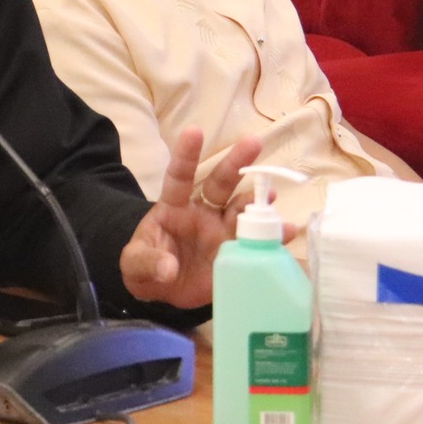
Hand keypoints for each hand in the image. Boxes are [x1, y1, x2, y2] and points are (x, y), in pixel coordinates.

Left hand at [120, 128, 289, 307]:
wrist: (165, 292)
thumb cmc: (146, 266)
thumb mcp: (135, 265)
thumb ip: (146, 263)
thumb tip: (168, 269)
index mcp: (174, 207)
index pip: (179, 177)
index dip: (186, 155)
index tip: (194, 131)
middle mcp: (202, 212)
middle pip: (220, 183)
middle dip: (236, 162)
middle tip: (254, 142)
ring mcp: (221, 231)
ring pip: (242, 209)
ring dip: (257, 200)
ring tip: (272, 195)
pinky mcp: (236, 252)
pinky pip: (256, 241)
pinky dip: (274, 235)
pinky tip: (287, 231)